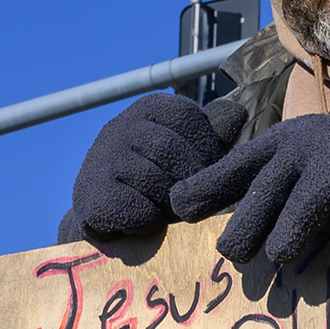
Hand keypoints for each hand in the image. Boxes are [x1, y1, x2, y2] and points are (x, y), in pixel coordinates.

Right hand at [57, 93, 244, 242]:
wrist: (108, 210)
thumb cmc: (159, 176)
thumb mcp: (189, 147)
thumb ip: (214, 131)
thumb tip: (237, 112)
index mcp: (149, 108)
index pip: (187, 116)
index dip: (207, 150)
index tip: (207, 172)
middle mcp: (121, 126)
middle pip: (168, 148)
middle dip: (190, 179)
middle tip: (194, 198)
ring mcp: (102, 160)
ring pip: (151, 178)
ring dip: (172, 203)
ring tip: (174, 211)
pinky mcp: (92, 196)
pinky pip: (135, 208)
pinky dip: (152, 220)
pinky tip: (151, 221)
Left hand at [168, 115, 329, 268]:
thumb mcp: (323, 175)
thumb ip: (290, 194)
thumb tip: (254, 238)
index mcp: (288, 139)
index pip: (237, 163)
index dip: (206, 184)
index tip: (176, 205)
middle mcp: (296, 139)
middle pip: (246, 179)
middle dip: (222, 208)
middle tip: (209, 244)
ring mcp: (317, 151)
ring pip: (267, 196)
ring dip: (250, 230)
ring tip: (236, 256)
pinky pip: (304, 207)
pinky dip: (289, 234)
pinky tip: (281, 255)